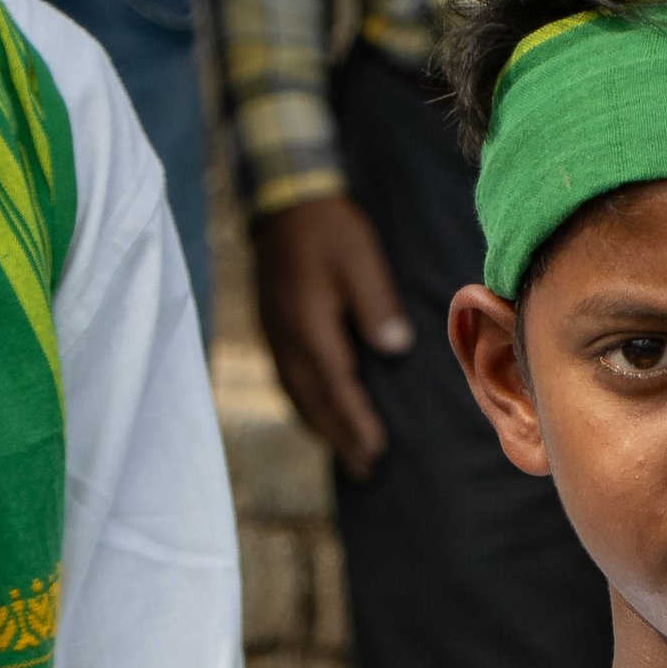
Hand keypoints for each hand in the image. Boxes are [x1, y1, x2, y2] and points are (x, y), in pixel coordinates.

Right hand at [253, 197, 413, 475]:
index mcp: (309, 324)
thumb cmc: (328, 225)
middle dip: (339, 437)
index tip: (377, 449)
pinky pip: (287, 379)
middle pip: (313, 401)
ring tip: (346, 453)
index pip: (335, 385)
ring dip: (321, 427)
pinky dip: (306, 404)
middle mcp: (286, 337)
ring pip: (296, 394)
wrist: (283, 197)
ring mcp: (274, 334)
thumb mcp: (360, 257)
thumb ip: (376, 303)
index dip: (355, 421)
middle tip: (365, 470)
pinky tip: (319, 413)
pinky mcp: (272, 326)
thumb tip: (394, 347)